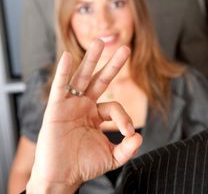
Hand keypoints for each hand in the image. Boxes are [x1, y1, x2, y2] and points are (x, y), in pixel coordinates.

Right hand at [27, 39, 142, 192]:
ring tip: (99, 41)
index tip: (128, 134)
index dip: (124, 118)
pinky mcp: (56, 109)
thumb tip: (139, 136)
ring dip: (91, 59)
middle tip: (126, 49)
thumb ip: (128, 148)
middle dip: (113, 65)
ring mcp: (70, 105)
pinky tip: (67, 57)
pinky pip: (60, 87)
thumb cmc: (82, 167)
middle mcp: (84, 106)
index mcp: (96, 114)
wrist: (60, 178)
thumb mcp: (112, 157)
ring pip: (82, 78)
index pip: (115, 107)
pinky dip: (64, 72)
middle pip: (100, 80)